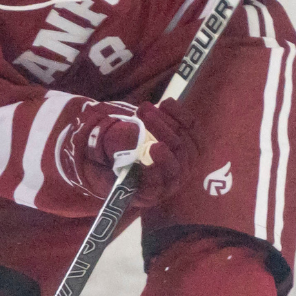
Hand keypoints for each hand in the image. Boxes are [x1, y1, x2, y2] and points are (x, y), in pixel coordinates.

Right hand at [58, 98, 198, 209]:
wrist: (120, 149)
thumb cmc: (108, 157)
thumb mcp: (102, 155)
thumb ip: (114, 146)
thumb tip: (134, 135)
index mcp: (148, 192)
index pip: (162, 182)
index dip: (162, 164)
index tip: (154, 146)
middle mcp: (170, 182)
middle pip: (177, 158)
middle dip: (161, 131)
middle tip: (140, 111)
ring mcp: (183, 164)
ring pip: (186, 142)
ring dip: (166, 120)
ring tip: (144, 107)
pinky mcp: (190, 146)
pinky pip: (193, 130)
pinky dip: (181, 115)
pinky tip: (164, 103)